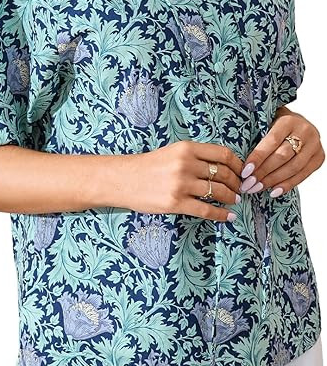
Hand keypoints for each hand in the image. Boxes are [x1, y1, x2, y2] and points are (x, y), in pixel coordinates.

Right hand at [122, 140, 243, 221]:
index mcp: (186, 148)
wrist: (122, 180)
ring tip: (234, 201)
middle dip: (237, 183)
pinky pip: (206, 210)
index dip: (237, 165)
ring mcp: (181, 184)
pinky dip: (221, 215)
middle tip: (240, 189)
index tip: (242, 172)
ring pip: (218, 192)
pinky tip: (228, 217)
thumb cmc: (148, 166)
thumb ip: (195, 156)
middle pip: (223, 174)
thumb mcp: (173, 152)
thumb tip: (222, 167)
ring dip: (231, 198)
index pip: (223, 154)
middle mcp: (185, 164)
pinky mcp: (176, 203)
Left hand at [240, 107, 324, 196]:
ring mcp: (315, 145)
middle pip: (282, 156)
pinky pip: (303, 175)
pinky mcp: (319, 158)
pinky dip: (287, 185)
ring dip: (272, 181)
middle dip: (263, 172)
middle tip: (247, 184)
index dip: (258, 157)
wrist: (299, 124)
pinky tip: (273, 191)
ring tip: (256, 189)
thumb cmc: (275, 124)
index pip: (271, 141)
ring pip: (293, 167)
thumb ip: (255, 133)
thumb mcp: (266, 122)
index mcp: (289, 119)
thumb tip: (233, 156)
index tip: (244, 171)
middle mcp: (305, 131)